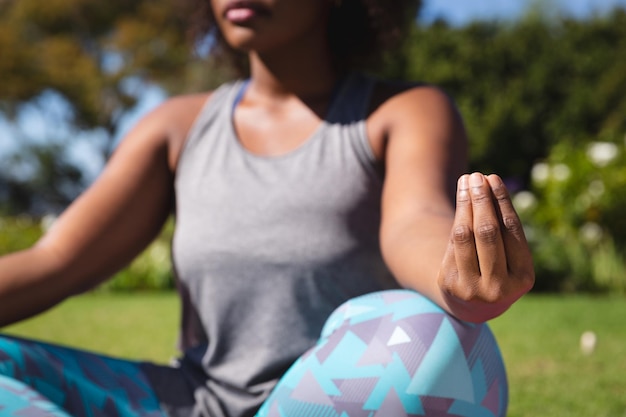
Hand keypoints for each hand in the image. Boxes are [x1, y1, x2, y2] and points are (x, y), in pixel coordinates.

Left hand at [438, 172, 534, 321]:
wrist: (473, 304)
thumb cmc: (498, 270)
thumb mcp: (510, 257)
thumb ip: (503, 229)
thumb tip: (488, 184)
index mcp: (523, 279)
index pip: (511, 231)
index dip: (501, 202)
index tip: (493, 178)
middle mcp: (499, 288)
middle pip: (488, 232)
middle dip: (481, 201)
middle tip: (476, 176)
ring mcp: (471, 288)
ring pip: (466, 235)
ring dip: (465, 204)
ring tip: (466, 181)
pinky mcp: (449, 284)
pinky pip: (452, 243)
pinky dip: (457, 218)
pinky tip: (460, 199)